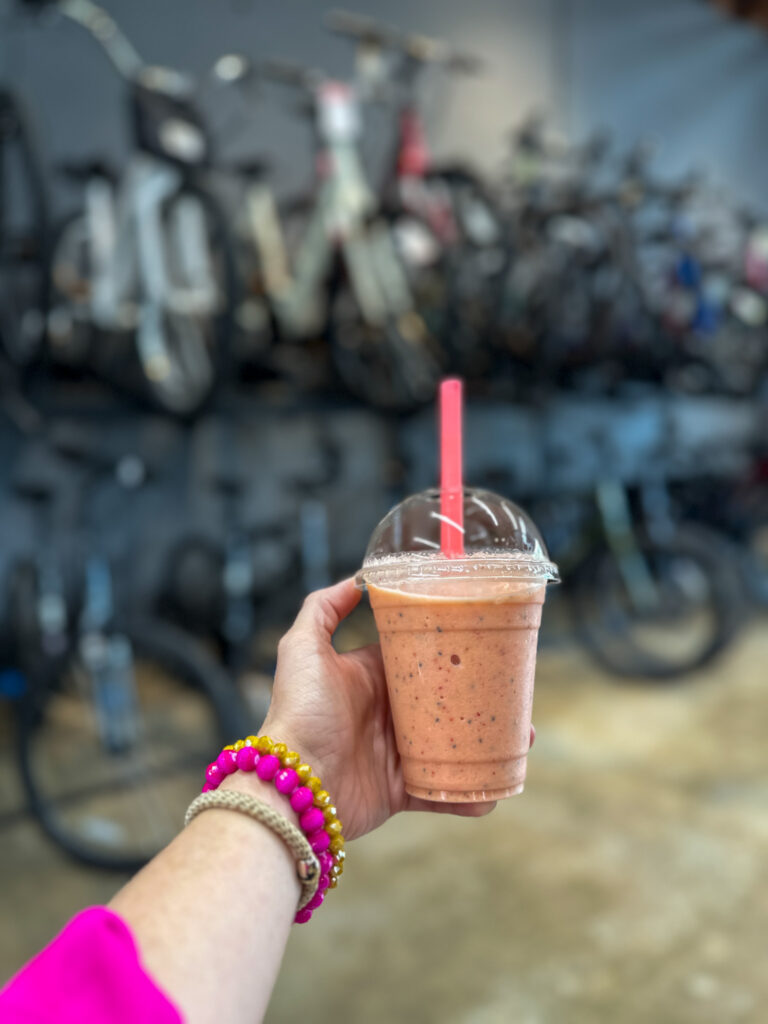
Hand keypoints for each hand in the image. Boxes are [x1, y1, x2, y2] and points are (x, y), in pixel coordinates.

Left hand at [260, 578, 534, 840]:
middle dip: (481, 697)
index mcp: (372, 677)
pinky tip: (501, 787)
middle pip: (445, 700)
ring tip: (522, 740)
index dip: (453, 649)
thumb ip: (323, 607)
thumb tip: (359, 578)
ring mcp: (397, 753)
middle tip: (517, 695)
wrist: (293, 785)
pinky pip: (445, 791)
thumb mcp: (303, 647)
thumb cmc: (298, 712)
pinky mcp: (402, 790)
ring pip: (455, 744)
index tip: (489, 642)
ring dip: (489, 743)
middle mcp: (387, 712)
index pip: (421, 656)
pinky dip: (474, 793)